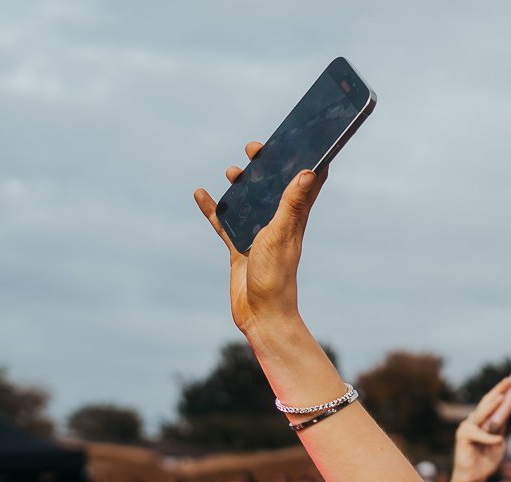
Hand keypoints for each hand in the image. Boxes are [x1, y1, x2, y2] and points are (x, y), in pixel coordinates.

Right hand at [192, 144, 324, 336]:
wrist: (261, 315)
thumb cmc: (276, 276)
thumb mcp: (282, 234)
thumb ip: (291, 203)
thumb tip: (309, 171)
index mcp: (294, 218)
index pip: (307, 184)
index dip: (309, 160)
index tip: (307, 137)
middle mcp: (278, 224)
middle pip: (275, 187)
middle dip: (268, 165)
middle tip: (257, 148)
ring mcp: (257, 235)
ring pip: (248, 201)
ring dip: (241, 184)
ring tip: (234, 170)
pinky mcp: (239, 248)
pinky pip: (223, 223)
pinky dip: (213, 208)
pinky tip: (201, 193)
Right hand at [452, 383, 510, 481]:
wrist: (474, 478)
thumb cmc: (486, 460)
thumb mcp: (498, 442)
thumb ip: (500, 428)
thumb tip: (507, 412)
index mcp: (484, 421)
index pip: (494, 403)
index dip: (505, 393)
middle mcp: (474, 421)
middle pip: (486, 402)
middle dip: (498, 391)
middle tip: (510, 381)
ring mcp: (467, 427)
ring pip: (481, 413)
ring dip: (492, 405)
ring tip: (502, 397)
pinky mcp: (462, 437)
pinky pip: (479, 435)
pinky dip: (489, 438)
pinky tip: (498, 440)